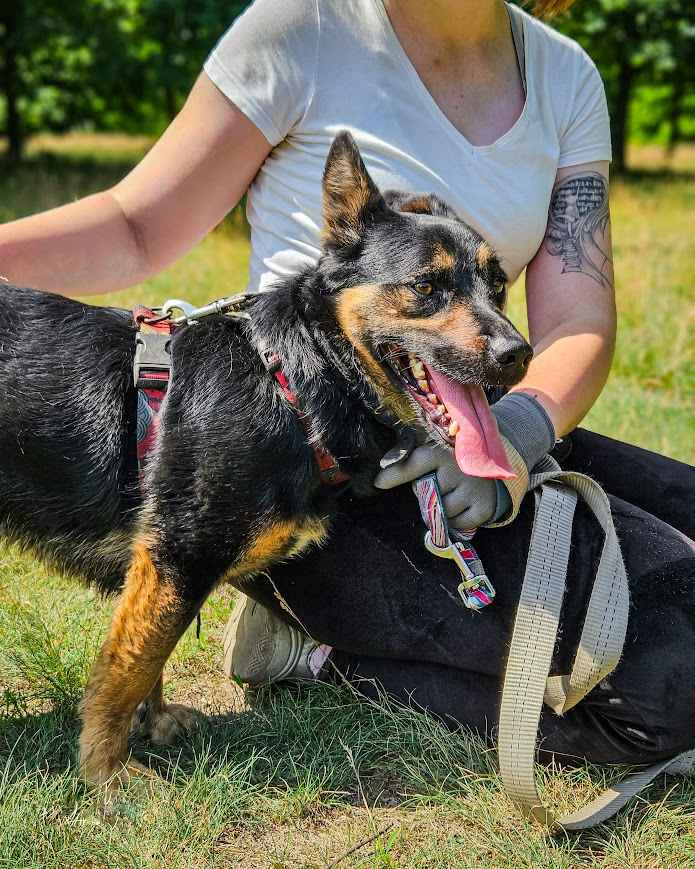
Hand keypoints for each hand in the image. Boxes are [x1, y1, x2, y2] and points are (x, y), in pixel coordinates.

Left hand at [374, 445, 497, 529]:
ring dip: (442, 509)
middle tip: (436, 486)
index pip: (415, 464)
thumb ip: (406, 461)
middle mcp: (458, 469)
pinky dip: (456, 521)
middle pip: (427, 496)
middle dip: (427, 495)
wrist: (491, 466)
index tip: (378, 483)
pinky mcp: (484, 507)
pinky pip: (459, 524)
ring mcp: (473, 488)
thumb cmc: (452, 459)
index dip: (395, 475)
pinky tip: (461, 506)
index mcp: (442, 451)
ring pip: (443, 512)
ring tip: (449, 495)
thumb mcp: (432, 452)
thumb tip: (378, 480)